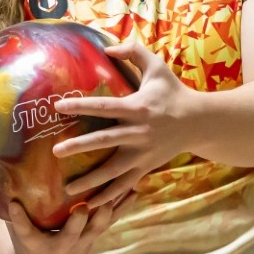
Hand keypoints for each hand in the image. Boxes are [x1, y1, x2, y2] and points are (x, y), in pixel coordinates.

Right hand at [3, 195, 133, 253]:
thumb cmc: (26, 243)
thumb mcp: (13, 230)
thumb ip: (4, 209)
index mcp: (33, 243)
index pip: (23, 231)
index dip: (18, 219)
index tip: (13, 206)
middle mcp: (58, 246)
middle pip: (68, 236)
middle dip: (75, 224)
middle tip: (82, 208)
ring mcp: (79, 243)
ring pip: (95, 229)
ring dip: (106, 213)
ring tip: (116, 195)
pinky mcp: (93, 237)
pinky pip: (109, 222)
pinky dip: (122, 207)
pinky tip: (135, 190)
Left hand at [51, 38, 196, 207]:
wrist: (198, 122)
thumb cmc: (173, 92)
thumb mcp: (157, 66)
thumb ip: (133, 52)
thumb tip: (107, 48)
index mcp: (137, 107)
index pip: (104, 106)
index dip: (81, 105)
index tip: (58, 106)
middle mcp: (138, 132)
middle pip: (104, 140)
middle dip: (79, 146)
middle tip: (55, 151)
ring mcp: (142, 153)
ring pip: (113, 170)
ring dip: (90, 180)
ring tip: (67, 189)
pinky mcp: (146, 166)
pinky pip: (125, 185)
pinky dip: (109, 196)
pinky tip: (91, 205)